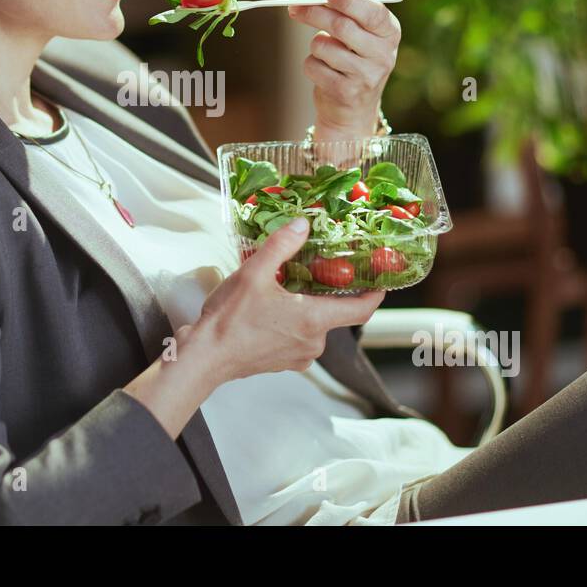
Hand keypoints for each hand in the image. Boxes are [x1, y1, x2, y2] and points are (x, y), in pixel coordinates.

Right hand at [188, 216, 384, 384]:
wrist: (205, 357)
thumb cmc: (229, 320)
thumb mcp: (254, 273)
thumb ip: (281, 246)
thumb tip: (302, 225)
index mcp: (313, 319)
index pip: (362, 309)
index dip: (376, 293)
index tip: (381, 279)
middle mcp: (313, 342)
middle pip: (335, 313)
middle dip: (328, 291)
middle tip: (316, 268)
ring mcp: (299, 355)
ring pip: (315, 324)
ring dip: (307, 306)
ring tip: (287, 285)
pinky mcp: (284, 362)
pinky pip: (299, 337)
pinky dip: (293, 321)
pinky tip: (272, 307)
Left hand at [288, 0, 400, 139]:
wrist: (354, 110)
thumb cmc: (356, 60)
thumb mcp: (363, 32)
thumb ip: (361, 4)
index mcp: (390, 34)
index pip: (372, 12)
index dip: (349, 0)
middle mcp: (384, 55)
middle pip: (342, 26)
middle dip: (314, 14)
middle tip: (295, 8)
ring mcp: (366, 76)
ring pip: (323, 46)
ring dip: (315, 45)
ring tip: (323, 52)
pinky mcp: (346, 92)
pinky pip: (314, 66)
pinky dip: (311, 65)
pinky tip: (322, 71)